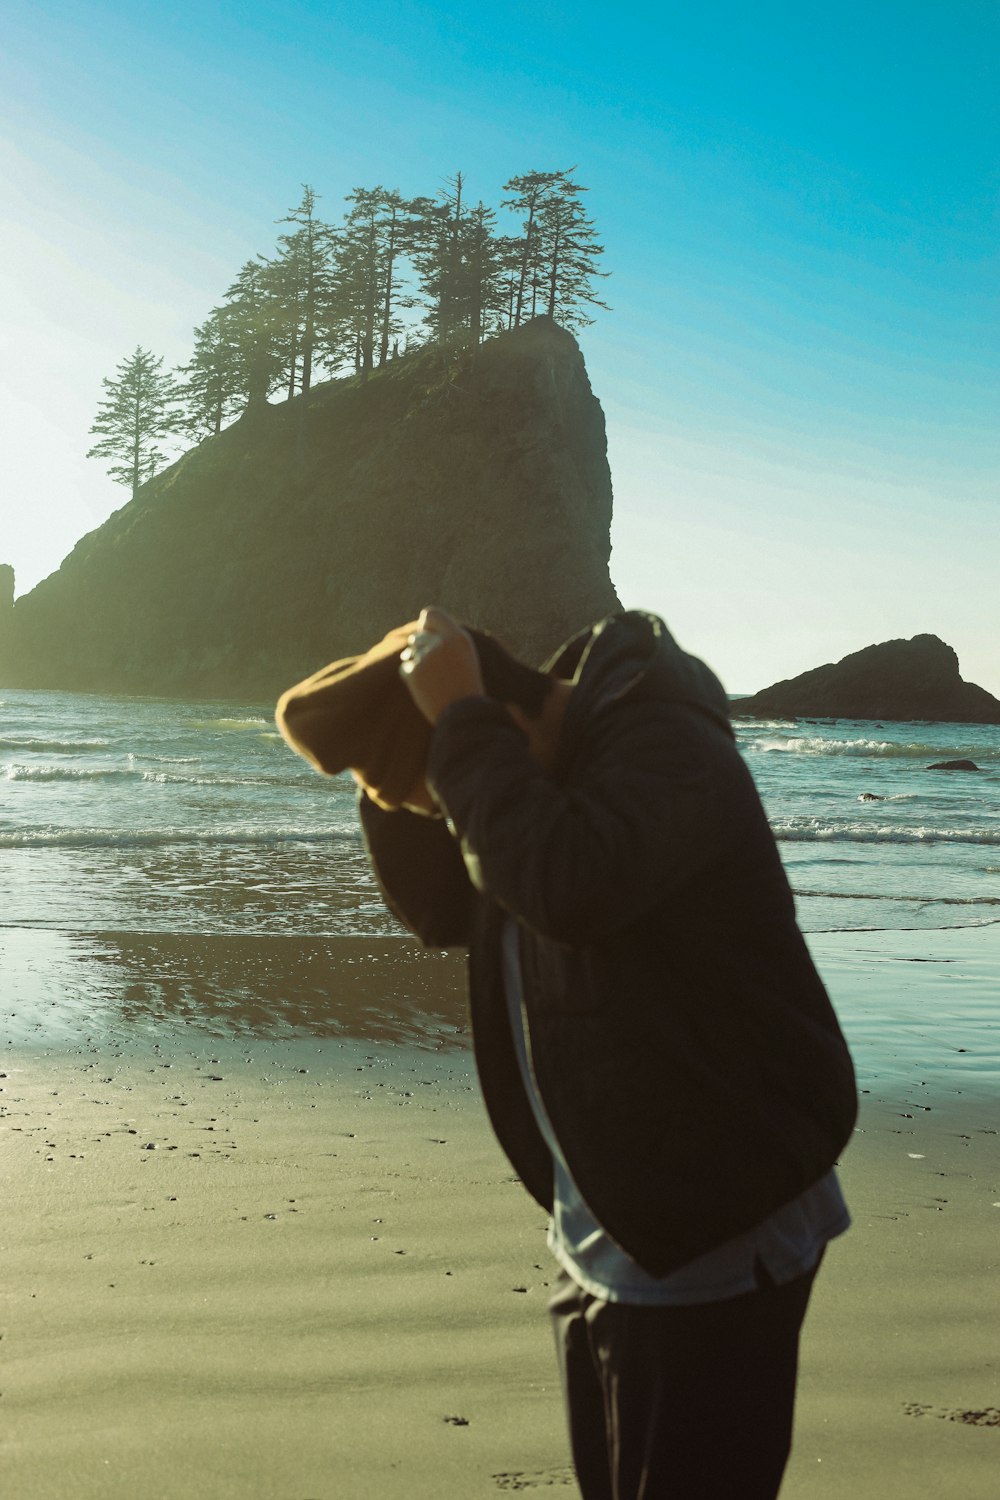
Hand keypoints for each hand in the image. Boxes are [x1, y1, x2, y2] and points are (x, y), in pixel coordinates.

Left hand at [399, 606, 483, 724]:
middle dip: (420, 650)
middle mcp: (443, 643)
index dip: (425, 625)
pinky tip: (426, 689)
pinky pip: (405, 669)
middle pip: (418, 636)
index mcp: (459, 637)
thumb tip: (418, 631)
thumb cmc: (465, 687)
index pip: (431, 614)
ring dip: (416, 664)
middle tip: (433, 668)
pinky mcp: (415, 672)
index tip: (427, 635)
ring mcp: (427, 657)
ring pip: (410, 652)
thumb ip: (446, 641)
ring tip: (433, 680)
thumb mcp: (464, 658)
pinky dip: (412, 678)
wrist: (464, 715)